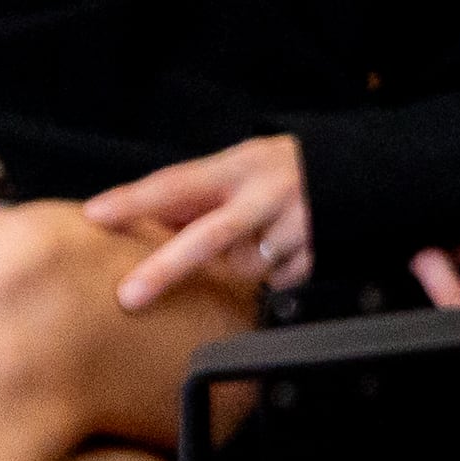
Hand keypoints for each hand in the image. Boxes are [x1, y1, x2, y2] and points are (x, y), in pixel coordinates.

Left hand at [83, 133, 312, 308]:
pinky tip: (284, 251)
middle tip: (129, 296)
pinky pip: (278, 280)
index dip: (135, 200)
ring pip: (244, 267)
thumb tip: (146, 226)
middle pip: (210, 236)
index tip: (95, 216)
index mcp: (241, 165)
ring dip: (237, 265)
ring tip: (257, 241)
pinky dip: (273, 273)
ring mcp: (295, 227)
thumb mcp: (243, 164)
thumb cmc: (286, 169)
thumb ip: (202, 194)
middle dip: (166, 268)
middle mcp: (266, 194)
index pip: (178, 183)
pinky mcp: (317, 255)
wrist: (364, 171)